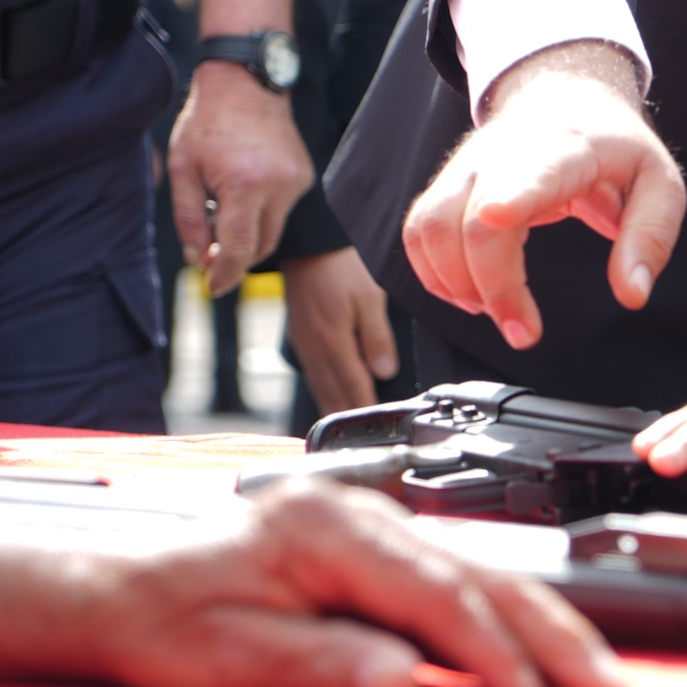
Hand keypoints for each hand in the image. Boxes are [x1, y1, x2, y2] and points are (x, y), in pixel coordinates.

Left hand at [93, 478, 625, 686]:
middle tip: (605, 685)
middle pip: (476, 570)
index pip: (428, 588)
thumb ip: (319, 661)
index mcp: (320, 526)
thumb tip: (406, 680)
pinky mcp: (378, 551)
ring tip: (596, 675)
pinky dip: (507, 620)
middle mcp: (357, 513)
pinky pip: (459, 581)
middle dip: (548, 632)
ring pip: (480, 571)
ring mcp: (371, 525)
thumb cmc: (160, 619)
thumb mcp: (224, 656)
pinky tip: (542, 655)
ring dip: (541, 627)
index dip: (486, 645)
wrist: (117, 589)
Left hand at [168, 61, 315, 295]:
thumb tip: (199, 259)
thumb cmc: (207, 123)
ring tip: (223, 210)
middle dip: (235, 257)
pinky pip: (282, 210)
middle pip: (261, 246)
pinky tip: (244, 187)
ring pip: (273, 230)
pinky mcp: (305, 176)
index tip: (211, 286)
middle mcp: (279, 186)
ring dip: (249, 234)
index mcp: (245, 184)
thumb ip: (189, 219)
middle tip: (209, 252)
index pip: (239, 249)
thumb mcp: (183, 169)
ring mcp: (297, 181)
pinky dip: (261, 212)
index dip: (224, 275)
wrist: (246, 82)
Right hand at [283, 248, 398, 417]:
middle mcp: (315, 350)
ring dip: (335, 408)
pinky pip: (313, 376)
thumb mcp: (369, 297)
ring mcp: (305, 346)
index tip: (379, 428)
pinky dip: (325, 392)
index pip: (354, 388)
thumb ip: (377, 338)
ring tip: (348, 429)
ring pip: (320, 389)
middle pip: (333, 396)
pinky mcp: (301, 340)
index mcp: (333, 343)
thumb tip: (385, 374)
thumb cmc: (342, 268)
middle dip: (349, 417)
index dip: (368, 409)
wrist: (307, 247)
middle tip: (365, 439)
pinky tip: (333, 398)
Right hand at [403, 42, 684, 349]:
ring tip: (500, 314)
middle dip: (491, 285)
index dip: (509, 195)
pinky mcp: (448, 184)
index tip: (496, 218)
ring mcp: (468, 167)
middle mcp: (504, 154)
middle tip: (524, 333)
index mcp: (565, 149)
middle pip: (472, 218)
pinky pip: (419, 232)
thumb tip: (633, 295)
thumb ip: (650, 238)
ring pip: (433, 227)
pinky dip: (435, 273)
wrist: (564, 97)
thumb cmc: (613, 146)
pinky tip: (471, 295)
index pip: (529, 170)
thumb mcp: (660, 184)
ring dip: (456, 284)